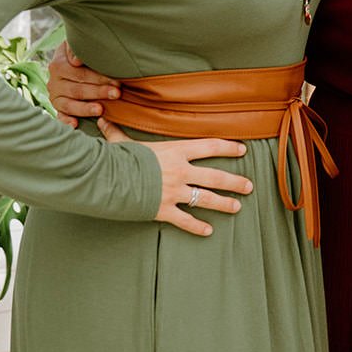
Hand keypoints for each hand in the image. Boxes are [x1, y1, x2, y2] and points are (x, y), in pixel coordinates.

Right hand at [47, 41, 120, 127]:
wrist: (69, 59)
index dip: (98, 78)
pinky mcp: (57, 107)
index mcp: (58, 65)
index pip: (79, 74)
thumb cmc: (80, 52)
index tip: (117, 81)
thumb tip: (76, 60)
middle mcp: (54, 82)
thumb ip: (76, 49)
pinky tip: (76, 124)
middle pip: (77, 89)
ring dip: (85, 108)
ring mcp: (54, 96)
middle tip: (116, 94)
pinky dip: (66, 120)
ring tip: (101, 110)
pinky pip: (60, 115)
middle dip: (98, 92)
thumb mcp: (77, 44)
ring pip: (69, 104)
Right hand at [98, 120, 253, 236]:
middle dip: (234, 182)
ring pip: (206, 199)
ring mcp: (174, 192)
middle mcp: (180, 171)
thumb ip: (117, 133)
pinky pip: (185, 220)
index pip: (209, 147)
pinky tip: (208, 231)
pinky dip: (197, 227)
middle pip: (215, 177)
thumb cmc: (116, 158)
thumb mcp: (121, 143)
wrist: (107, 179)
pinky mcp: (163, 210)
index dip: (228, 148)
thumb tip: (103, 120)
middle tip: (249, 186)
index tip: (242, 150)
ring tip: (237, 207)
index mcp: (175, 151)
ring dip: (224, 204)